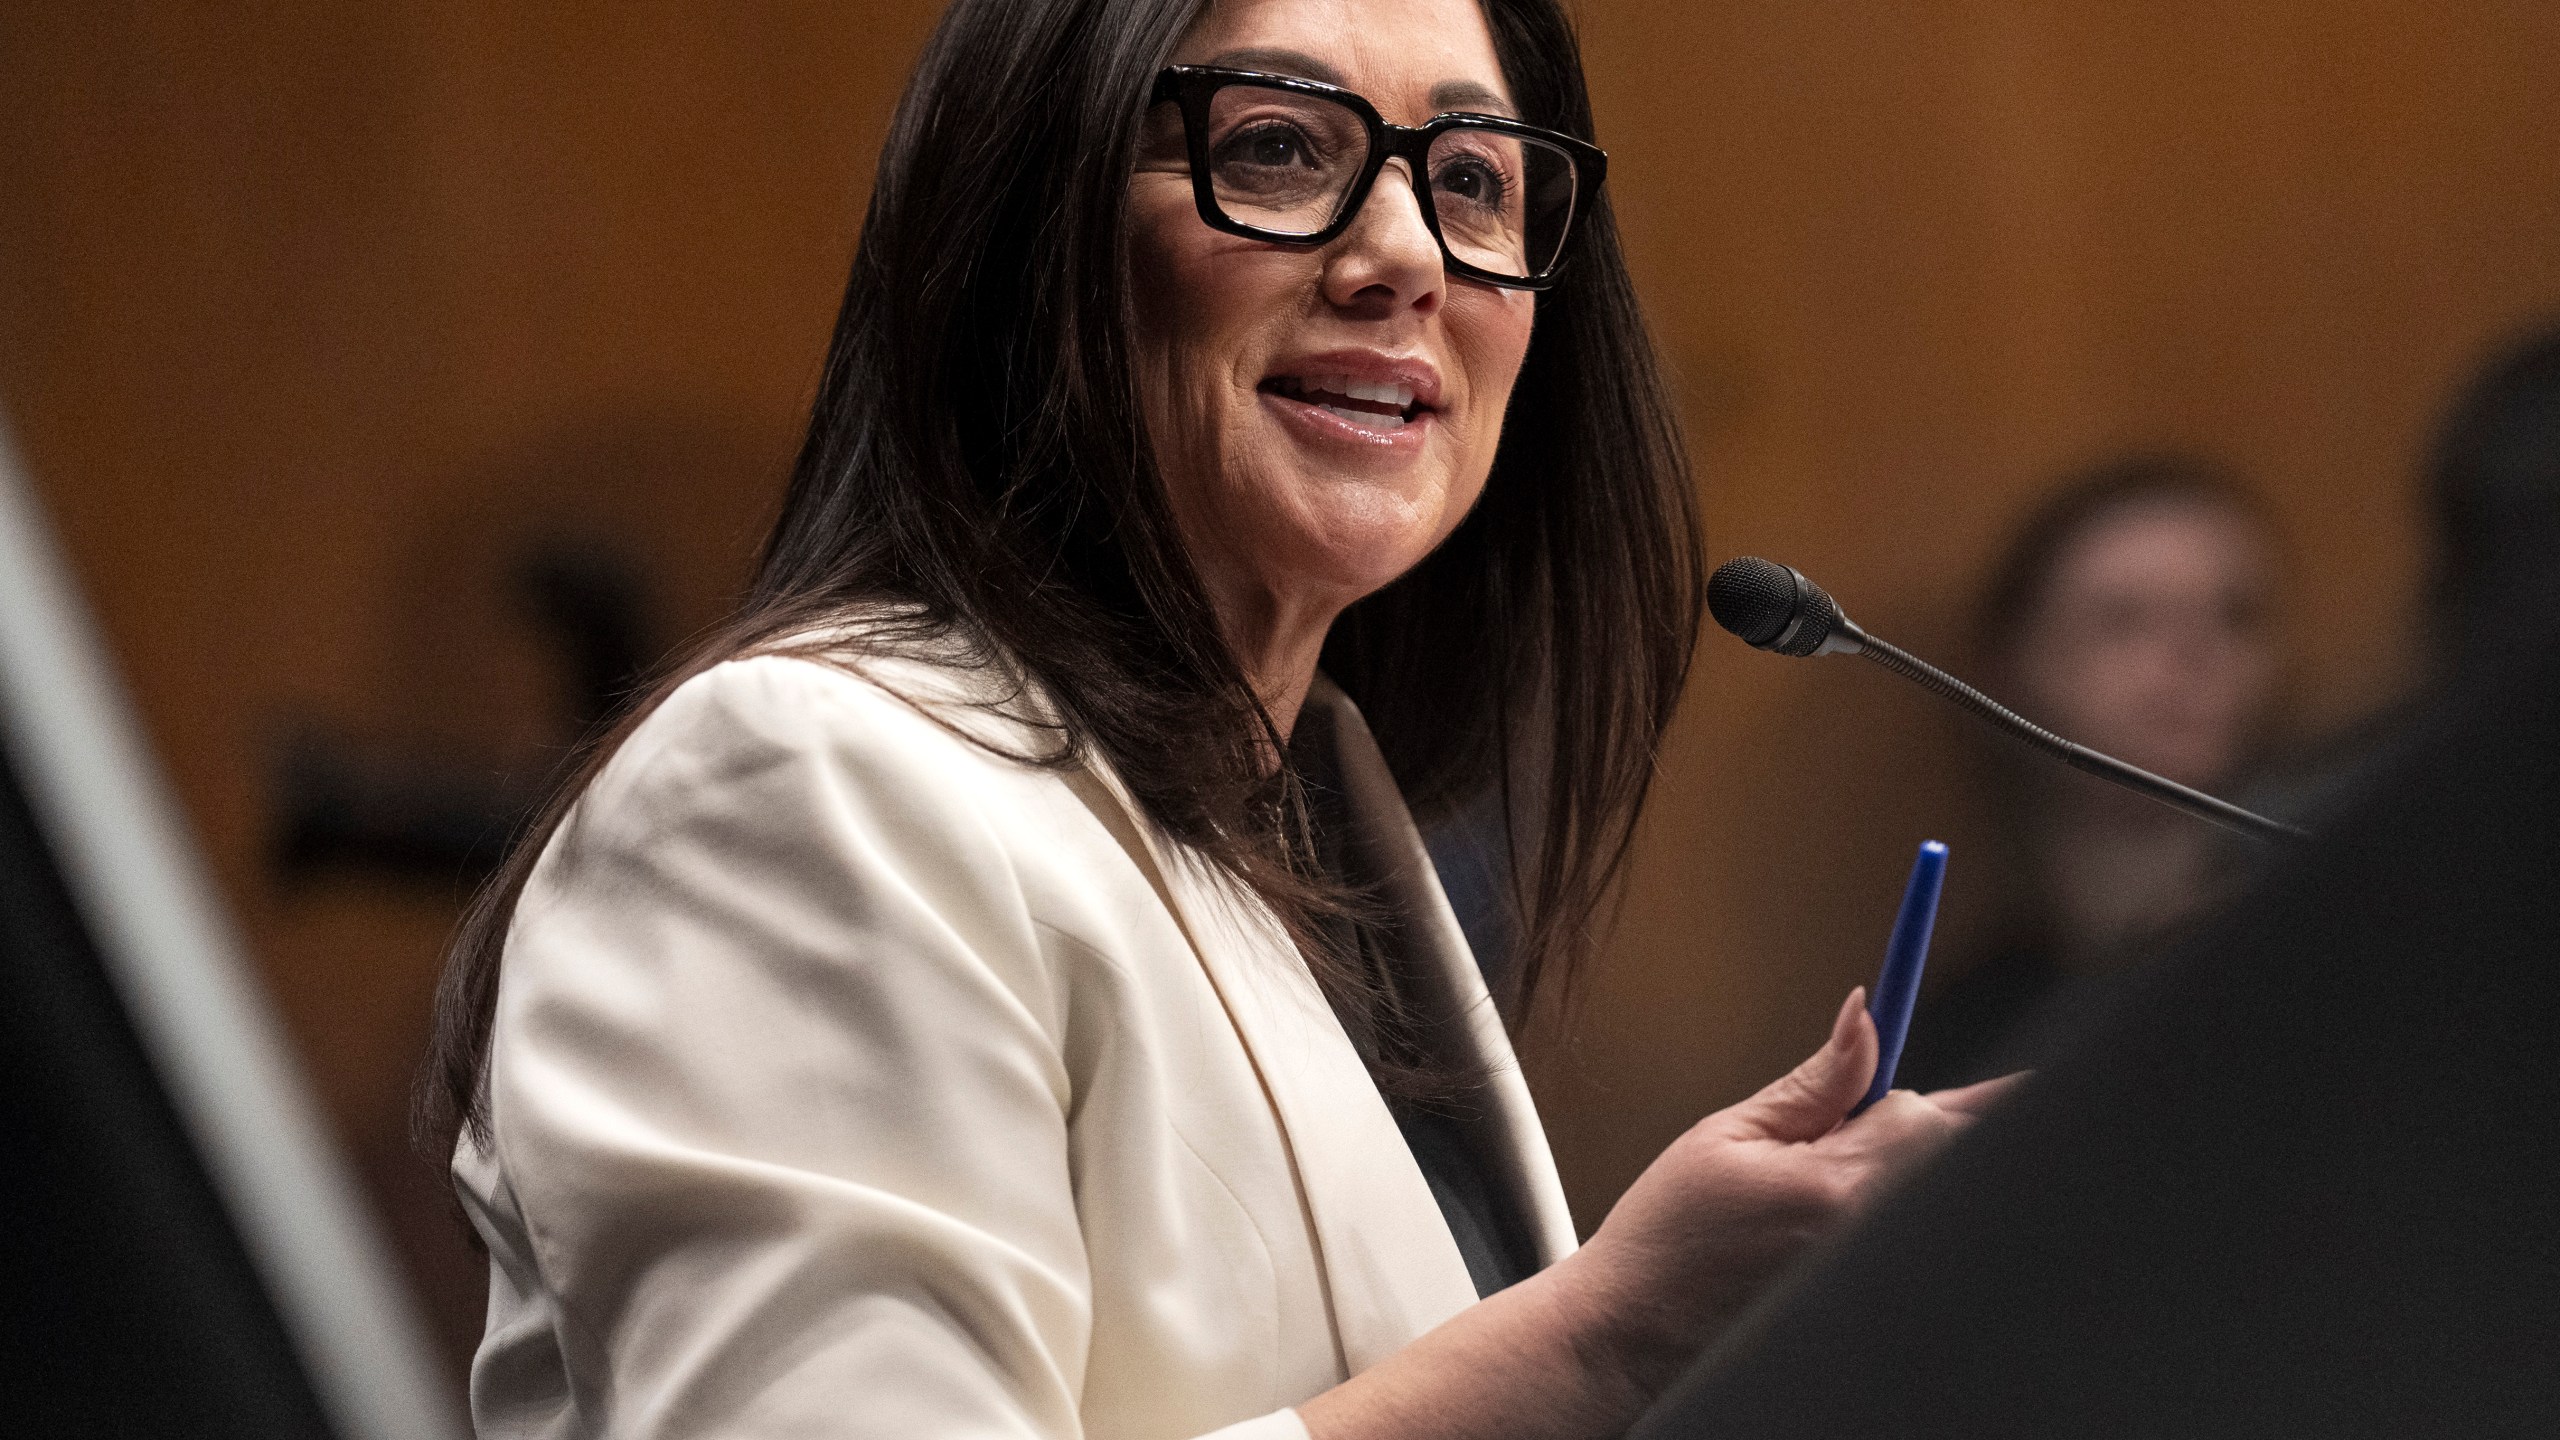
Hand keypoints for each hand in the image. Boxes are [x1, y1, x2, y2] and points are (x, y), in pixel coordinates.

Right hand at [1300, 991, 2018, 1439]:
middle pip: (1953, 1161)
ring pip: (1933, 1203)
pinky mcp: (1867, 1308)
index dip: (1990, 1093)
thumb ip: (1815, 1081)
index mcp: (1837, 1184)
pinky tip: (1834, 1235)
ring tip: (1831, 1193)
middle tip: (1869, 1131)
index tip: (2034, 1080)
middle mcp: (1869, 1239)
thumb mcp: (1729, 1136)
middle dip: (1935, 1130)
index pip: (1944, 1117)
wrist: (1631, 1335)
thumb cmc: (1665, 1241)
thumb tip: (1865, 1014)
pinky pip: (1910, 1249)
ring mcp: (1873, 1279)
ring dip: (1913, 1178)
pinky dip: (1897, 1225)